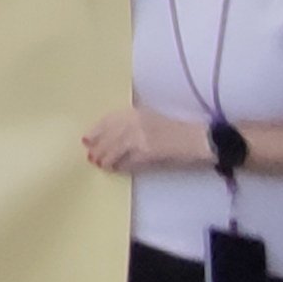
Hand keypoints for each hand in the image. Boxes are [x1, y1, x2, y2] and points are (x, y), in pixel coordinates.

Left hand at [82, 106, 210, 174]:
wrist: (196, 139)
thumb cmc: (174, 128)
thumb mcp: (150, 118)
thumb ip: (130, 124)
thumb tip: (110, 136)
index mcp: (134, 112)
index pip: (107, 121)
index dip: (95, 131)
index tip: (86, 139)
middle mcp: (134, 122)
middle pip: (108, 137)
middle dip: (98, 148)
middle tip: (91, 156)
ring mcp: (139, 138)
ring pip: (114, 151)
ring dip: (106, 159)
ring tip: (101, 164)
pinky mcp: (146, 153)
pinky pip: (127, 162)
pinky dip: (120, 167)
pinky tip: (116, 169)